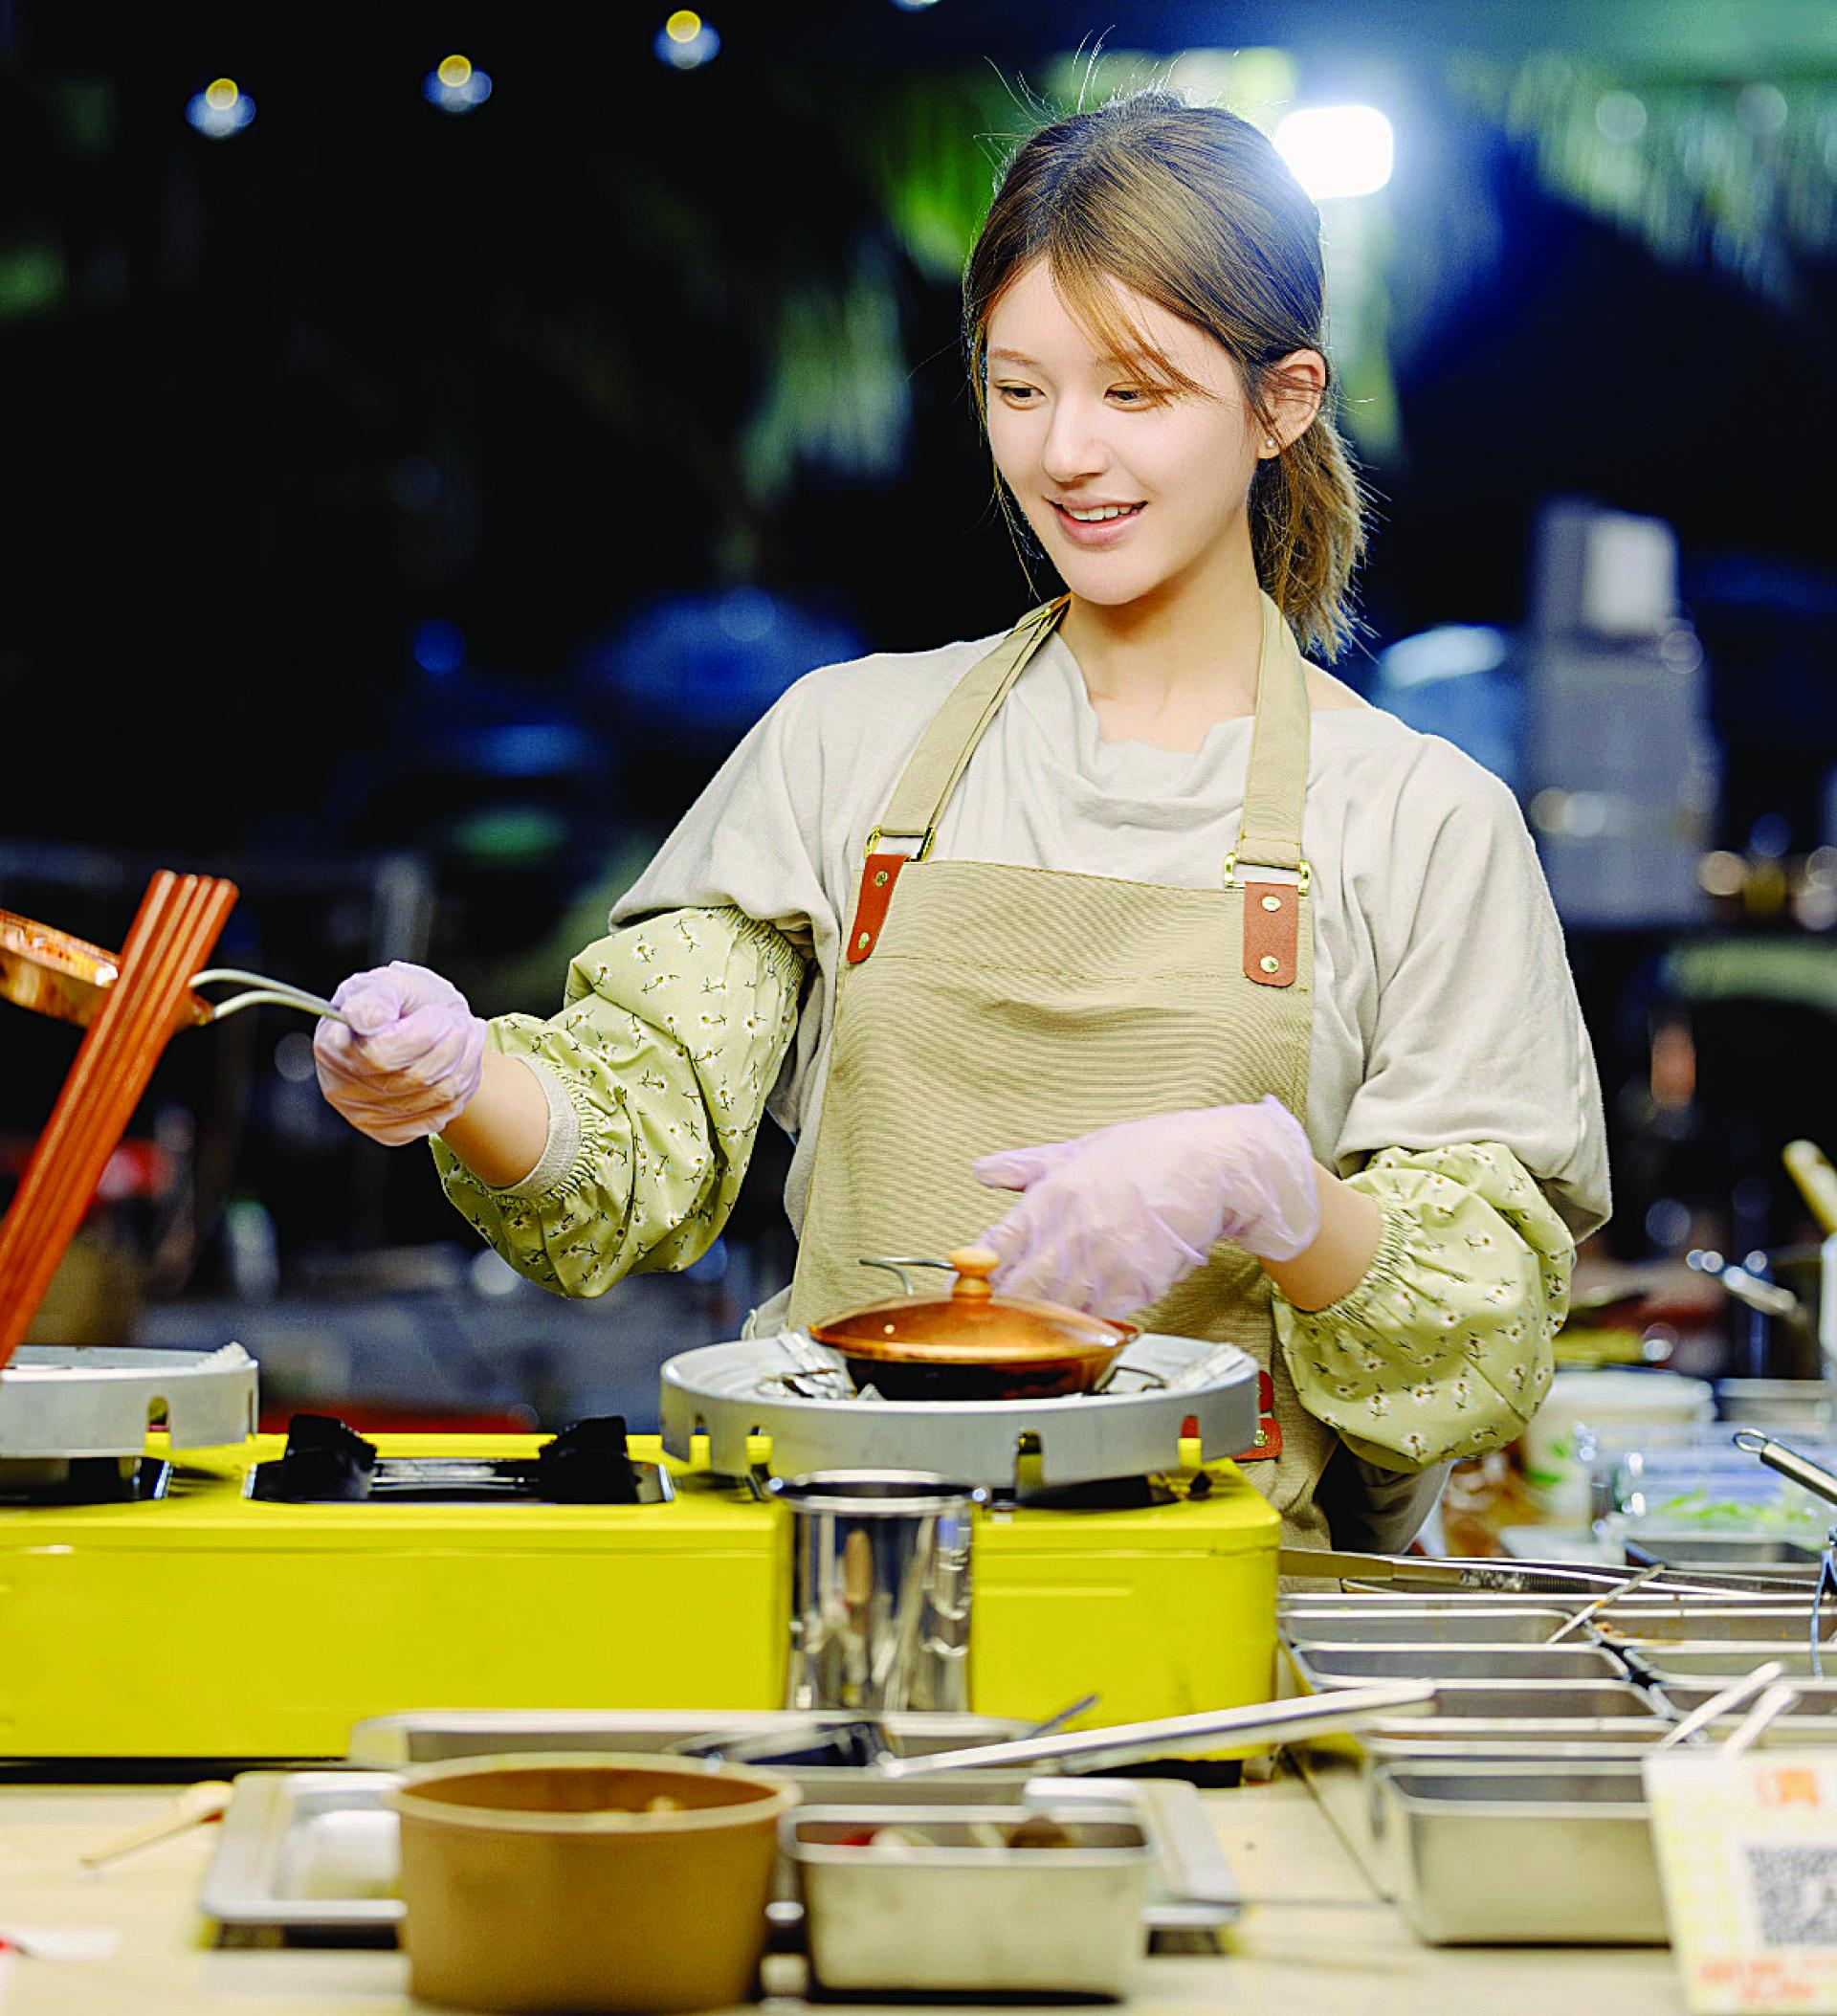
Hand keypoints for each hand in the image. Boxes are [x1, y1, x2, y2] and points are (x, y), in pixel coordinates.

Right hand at [312, 962, 487, 1146]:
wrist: (420, 1024)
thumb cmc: (400, 1002)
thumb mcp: (388, 982)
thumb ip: (376, 997)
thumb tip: (367, 1020)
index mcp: (333, 1045)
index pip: (382, 1055)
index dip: (421, 1034)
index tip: (436, 1013)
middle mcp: (341, 1086)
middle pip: (415, 1077)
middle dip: (451, 1043)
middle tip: (457, 1021)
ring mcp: (365, 1114)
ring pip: (437, 1096)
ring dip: (464, 1060)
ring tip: (464, 1034)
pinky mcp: (391, 1131)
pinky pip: (444, 1114)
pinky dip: (464, 1083)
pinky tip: (460, 1061)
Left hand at [973, 1095, 1320, 1318]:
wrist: (1216, 1168)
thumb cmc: (1152, 1154)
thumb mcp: (1080, 1148)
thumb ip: (1027, 1166)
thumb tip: (984, 1170)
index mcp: (1054, 1195)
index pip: (996, 1245)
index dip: (976, 1271)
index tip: (968, 1283)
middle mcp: (1075, 1231)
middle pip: (1019, 1288)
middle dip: (1001, 1305)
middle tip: (993, 1314)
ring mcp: (1107, 1262)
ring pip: (1055, 1310)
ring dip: (1039, 1320)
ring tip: (1030, 1324)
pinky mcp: (1138, 1286)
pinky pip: (1098, 1318)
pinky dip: (1083, 1325)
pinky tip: (1076, 1322)